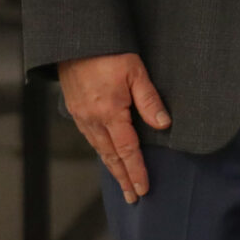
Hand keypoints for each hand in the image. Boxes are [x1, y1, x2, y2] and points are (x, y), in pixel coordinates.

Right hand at [60, 52, 169, 202]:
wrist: (76, 42)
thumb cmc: (109, 53)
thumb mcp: (136, 72)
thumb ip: (149, 100)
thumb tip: (164, 124)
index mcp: (110, 113)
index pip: (128, 149)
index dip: (137, 171)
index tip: (144, 188)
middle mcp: (93, 120)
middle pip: (112, 156)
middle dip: (124, 178)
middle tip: (133, 197)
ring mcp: (83, 117)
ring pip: (100, 149)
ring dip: (113, 168)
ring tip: (123, 183)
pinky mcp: (77, 111)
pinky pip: (92, 138)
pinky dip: (102, 152)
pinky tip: (108, 156)